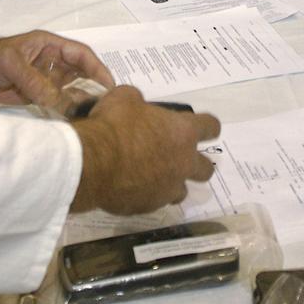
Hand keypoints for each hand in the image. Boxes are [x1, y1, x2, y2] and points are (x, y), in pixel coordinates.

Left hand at [0, 31, 114, 107]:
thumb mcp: (11, 63)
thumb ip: (33, 80)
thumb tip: (56, 100)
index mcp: (51, 46)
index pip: (81, 55)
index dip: (97, 68)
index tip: (109, 85)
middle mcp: (53, 62)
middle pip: (81, 74)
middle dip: (94, 87)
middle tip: (106, 106)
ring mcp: (46, 79)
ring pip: (71, 90)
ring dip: (81, 101)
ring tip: (93, 117)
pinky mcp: (38, 95)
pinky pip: (57, 103)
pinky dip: (66, 111)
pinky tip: (74, 121)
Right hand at [72, 86, 220, 214]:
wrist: (92, 162)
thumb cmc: (113, 124)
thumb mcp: (125, 97)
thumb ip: (140, 103)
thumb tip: (139, 107)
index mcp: (183, 133)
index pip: (211, 127)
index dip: (207, 127)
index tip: (198, 127)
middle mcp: (183, 163)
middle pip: (206, 169)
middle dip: (196, 164)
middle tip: (178, 157)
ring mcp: (167, 188)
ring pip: (182, 191)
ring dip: (171, 183)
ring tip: (153, 176)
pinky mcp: (149, 206)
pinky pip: (154, 202)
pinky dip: (147, 195)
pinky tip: (131, 187)